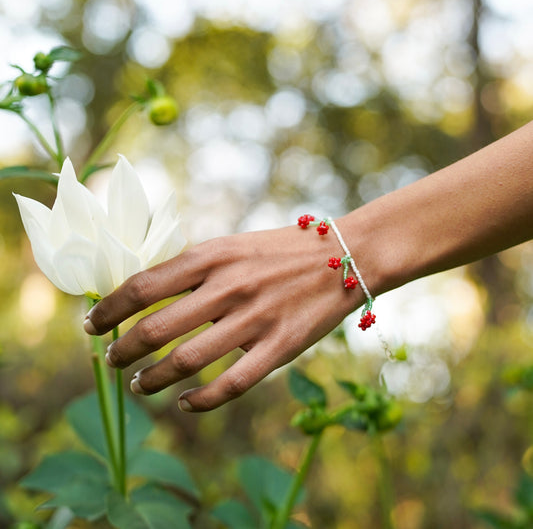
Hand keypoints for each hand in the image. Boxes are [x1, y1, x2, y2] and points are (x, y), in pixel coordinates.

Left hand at [83, 225, 363, 410]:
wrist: (346, 256)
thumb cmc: (283, 249)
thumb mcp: (233, 245)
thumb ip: (194, 268)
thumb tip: (149, 292)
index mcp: (213, 256)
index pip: (143, 286)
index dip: (109, 309)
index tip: (91, 323)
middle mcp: (228, 287)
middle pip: (155, 328)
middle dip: (122, 350)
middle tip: (111, 361)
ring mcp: (255, 319)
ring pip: (186, 360)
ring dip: (152, 379)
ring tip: (138, 385)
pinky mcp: (280, 347)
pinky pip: (231, 384)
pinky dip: (200, 401)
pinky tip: (185, 403)